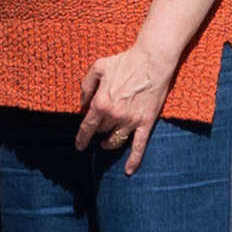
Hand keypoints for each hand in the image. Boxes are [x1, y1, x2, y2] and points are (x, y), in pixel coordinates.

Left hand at [73, 42, 171, 167]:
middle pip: (102, 131)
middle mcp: (114, 115)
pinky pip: (139, 146)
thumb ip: (86, 85)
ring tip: (106, 144)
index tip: (79, 145)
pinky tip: (129, 171)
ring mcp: (131, 121)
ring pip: (116, 141)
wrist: (152, 61)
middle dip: (99, 130)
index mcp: (101, 102)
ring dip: (109, 144)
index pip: (87, 126)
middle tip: (99, 128)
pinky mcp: (146, 123)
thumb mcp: (98, 67)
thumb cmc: (124, 62)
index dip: (82, 138)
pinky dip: (134, 160)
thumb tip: (83, 102)